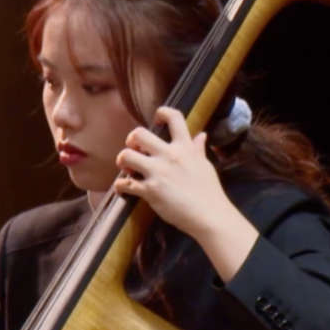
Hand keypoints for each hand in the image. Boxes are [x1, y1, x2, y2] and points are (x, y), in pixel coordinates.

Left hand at [115, 107, 257, 279]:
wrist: (210, 216)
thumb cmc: (210, 192)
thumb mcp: (205, 166)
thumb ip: (198, 149)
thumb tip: (201, 135)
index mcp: (185, 147)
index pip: (173, 117)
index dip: (161, 113)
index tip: (157, 121)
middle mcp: (169, 156)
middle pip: (139, 134)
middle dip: (132, 140)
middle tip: (135, 150)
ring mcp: (158, 173)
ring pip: (126, 155)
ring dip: (122, 161)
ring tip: (127, 168)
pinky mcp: (150, 191)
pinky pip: (124, 183)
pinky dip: (120, 186)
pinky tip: (123, 188)